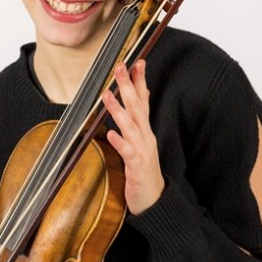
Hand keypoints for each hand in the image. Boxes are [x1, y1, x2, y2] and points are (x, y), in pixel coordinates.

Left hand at [102, 60, 164, 214]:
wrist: (154, 200)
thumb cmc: (144, 171)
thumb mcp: (142, 141)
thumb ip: (140, 120)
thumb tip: (141, 97)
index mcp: (145, 130)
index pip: (143, 100)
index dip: (140, 80)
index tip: (137, 61)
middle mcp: (145, 136)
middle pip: (137, 106)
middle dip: (128, 85)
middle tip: (120, 66)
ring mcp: (142, 150)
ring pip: (130, 126)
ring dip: (118, 109)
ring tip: (107, 93)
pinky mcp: (136, 166)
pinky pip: (127, 152)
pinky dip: (119, 141)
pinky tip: (110, 133)